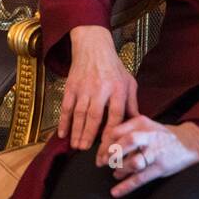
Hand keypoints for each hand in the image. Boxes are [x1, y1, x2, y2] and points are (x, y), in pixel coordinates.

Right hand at [58, 26, 137, 155]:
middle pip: (95, 116)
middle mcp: (100, 89)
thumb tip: (136, 124)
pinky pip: (66, 106)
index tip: (108, 148)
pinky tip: (62, 134)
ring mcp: (84, 87)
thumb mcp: (128, 82)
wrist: (93, 46)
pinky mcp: (71, 86)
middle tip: (87, 151)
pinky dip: (63, 121)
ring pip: (79, 113)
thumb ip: (132, 103)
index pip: (115, 115)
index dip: (111, 133)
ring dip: (77, 131)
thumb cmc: (113, 66)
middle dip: (90, 136)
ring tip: (76, 146)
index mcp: (117, 89)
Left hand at [101, 118, 198, 198]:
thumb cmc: (160, 135)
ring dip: (121, 169)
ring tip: (117, 173)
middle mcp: (148, 135)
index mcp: (140, 122)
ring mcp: (155, 152)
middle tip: (103, 162)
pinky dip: (126, 186)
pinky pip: (141, 178)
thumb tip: (104, 147)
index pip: (117, 130)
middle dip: (111, 153)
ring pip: (134, 162)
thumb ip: (126, 132)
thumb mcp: (144, 125)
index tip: (99, 153)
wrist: (188, 142)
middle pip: (126, 141)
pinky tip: (116, 192)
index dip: (104, 143)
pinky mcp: (160, 167)